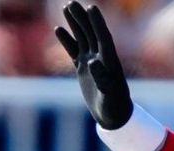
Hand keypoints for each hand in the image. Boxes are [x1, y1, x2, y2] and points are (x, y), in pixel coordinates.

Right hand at [54, 2, 131, 129]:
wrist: (113, 117)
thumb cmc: (114, 107)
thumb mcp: (109, 94)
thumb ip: (102, 78)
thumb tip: (93, 62)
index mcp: (110, 62)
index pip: (103, 38)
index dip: (98, 23)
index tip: (92, 8)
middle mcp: (101, 59)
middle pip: (91, 34)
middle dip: (82, 18)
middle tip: (72, 2)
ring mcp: (91, 62)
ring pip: (82, 39)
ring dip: (75, 24)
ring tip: (66, 7)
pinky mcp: (83, 69)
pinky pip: (74, 51)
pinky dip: (67, 41)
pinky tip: (58, 29)